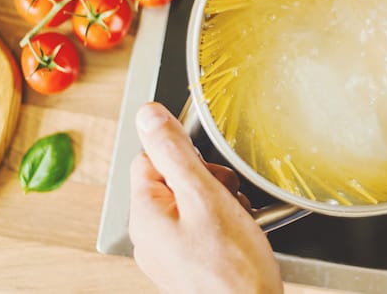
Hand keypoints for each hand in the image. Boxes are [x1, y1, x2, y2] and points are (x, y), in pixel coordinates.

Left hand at [129, 102, 281, 293]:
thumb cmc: (232, 269)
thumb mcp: (205, 196)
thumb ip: (175, 153)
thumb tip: (148, 115)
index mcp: (145, 215)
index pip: (151, 157)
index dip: (184, 154)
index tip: (208, 166)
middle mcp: (151, 236)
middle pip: (174, 179)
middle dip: (208, 179)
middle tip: (228, 196)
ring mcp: (170, 252)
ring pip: (193, 202)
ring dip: (220, 201)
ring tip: (238, 218)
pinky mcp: (190, 263)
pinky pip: (203, 226)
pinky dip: (224, 222)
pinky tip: (240, 233)